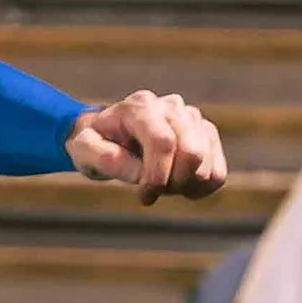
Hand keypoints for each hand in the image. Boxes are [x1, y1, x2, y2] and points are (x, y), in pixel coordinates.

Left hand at [66, 91, 227, 205]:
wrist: (108, 134)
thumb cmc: (93, 143)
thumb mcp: (83, 151)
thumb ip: (105, 159)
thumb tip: (140, 173)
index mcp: (140, 107)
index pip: (164, 142)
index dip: (158, 176)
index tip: (144, 196)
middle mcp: (171, 106)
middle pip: (192, 152)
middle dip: (172, 183)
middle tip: (150, 193)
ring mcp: (192, 118)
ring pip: (206, 163)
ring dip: (184, 186)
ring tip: (161, 186)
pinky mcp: (206, 133)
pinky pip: (218, 171)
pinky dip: (201, 187)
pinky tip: (179, 186)